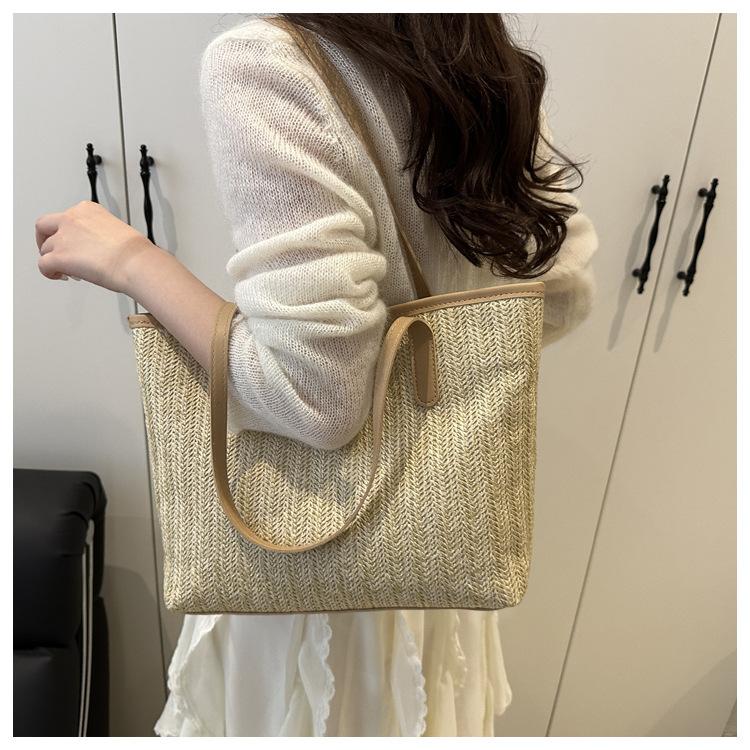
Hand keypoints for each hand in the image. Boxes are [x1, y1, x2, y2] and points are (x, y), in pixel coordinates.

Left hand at [35, 200, 153, 293]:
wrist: (135, 262)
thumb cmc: (134, 251)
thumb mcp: (116, 230)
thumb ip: (98, 234)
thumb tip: (96, 248)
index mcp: (87, 209)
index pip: (66, 217)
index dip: (67, 232)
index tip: (73, 242)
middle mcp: (71, 219)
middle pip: (44, 226)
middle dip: (45, 240)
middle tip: (53, 252)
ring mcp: (63, 238)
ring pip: (45, 249)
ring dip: (53, 259)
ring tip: (66, 270)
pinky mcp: (59, 257)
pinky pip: (43, 265)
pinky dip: (48, 272)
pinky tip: (59, 276)